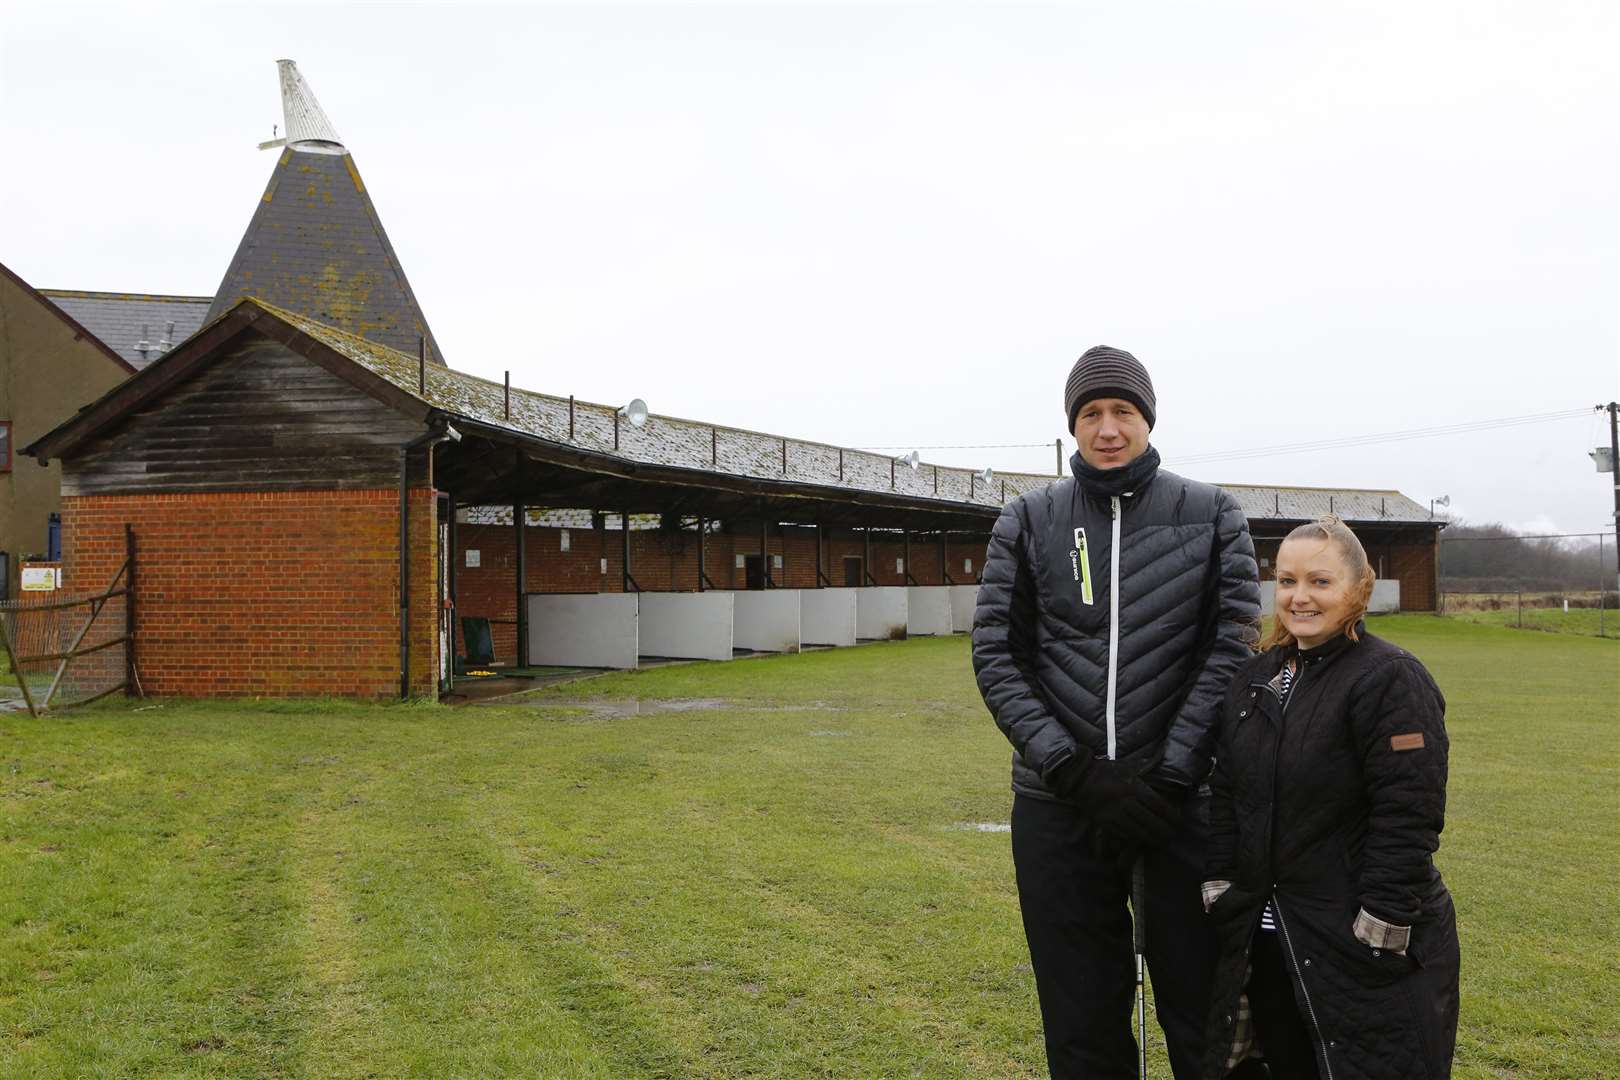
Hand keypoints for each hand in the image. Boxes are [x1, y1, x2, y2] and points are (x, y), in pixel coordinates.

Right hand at [1048, 756, 1180, 848]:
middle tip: (1172, 836)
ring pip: (1138, 832)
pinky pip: (1123, 834)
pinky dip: (1134, 839)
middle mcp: (1125, 801)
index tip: (1179, 822)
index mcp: (1133, 786)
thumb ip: (1148, 771)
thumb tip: (1168, 772)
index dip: (1172, 816)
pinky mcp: (1103, 821)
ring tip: (1160, 842)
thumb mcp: (1130, 767)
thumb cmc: (1108, 770)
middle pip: (1151, 822)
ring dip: (1151, 839)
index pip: (1158, 806)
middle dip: (1164, 832)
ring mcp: (1113, 813)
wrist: (1080, 776)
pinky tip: (1141, 840)